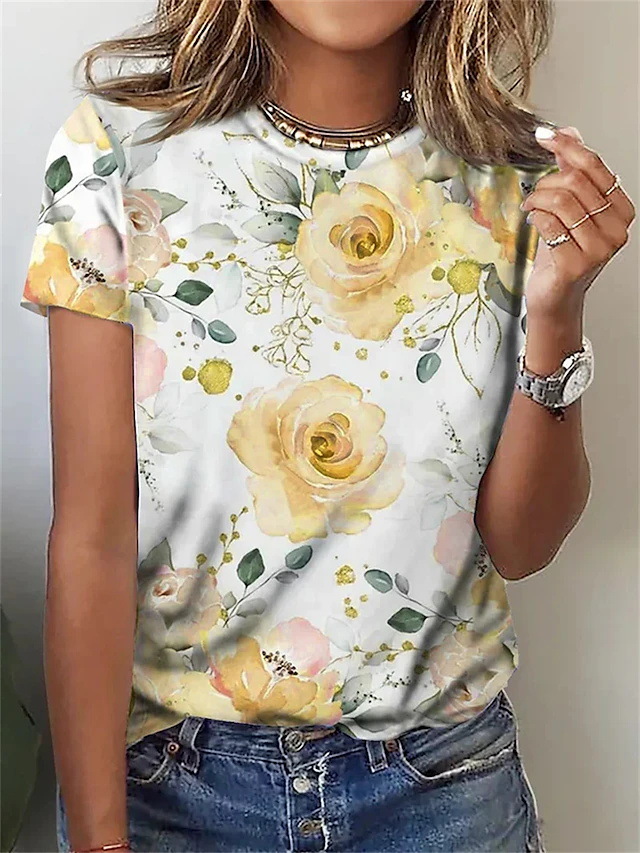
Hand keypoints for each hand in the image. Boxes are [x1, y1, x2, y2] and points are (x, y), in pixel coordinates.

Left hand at [520, 125, 635, 321]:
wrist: (556, 297)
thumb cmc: (563, 254)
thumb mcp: (570, 209)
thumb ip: (571, 172)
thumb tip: (570, 133)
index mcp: (620, 210)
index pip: (595, 167)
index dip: (568, 147)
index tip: (545, 136)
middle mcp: (616, 229)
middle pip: (576, 182)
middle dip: (546, 183)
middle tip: (535, 194)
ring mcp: (599, 248)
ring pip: (561, 201)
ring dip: (537, 200)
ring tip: (530, 209)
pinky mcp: (577, 264)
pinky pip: (549, 224)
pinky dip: (534, 218)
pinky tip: (532, 222)